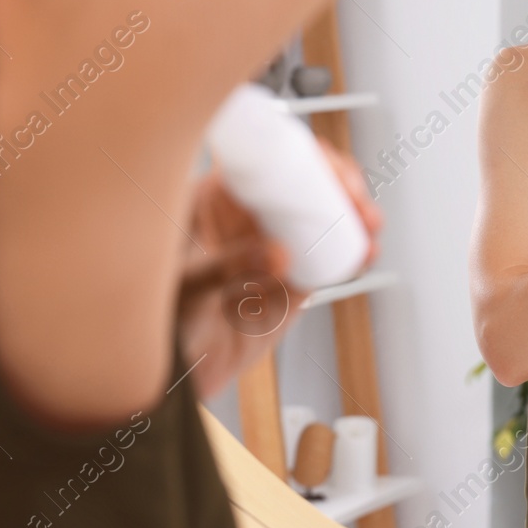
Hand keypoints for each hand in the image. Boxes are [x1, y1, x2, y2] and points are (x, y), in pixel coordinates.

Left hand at [176, 137, 384, 398]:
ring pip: (323, 217)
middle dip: (339, 181)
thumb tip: (281, 254)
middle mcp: (248, 216)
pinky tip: (367, 253)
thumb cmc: (157, 317)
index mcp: (215, 197)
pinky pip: (329, 260)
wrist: (172, 375)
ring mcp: (273, 248)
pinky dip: (353, 253)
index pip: (265, 158)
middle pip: (303, 180)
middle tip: (356, 198)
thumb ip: (224, 267)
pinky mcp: (294, 282)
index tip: (326, 166)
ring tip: (370, 225)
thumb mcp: (183, 285)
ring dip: (354, 214)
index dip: (302, 153)